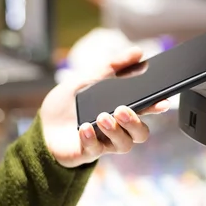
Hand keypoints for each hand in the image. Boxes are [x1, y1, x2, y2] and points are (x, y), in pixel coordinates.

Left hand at [40, 47, 169, 167]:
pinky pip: (98, 150)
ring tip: (101, 117)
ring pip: (125, 144)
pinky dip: (92, 138)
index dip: (157, 107)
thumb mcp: (88, 78)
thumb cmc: (69, 103)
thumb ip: (112, 66)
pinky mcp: (89, 153)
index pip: (146, 110)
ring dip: (115, 131)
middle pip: (141, 133)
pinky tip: (83, 128)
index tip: (162, 102)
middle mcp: (118, 128)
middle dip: (135, 122)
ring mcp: (105, 142)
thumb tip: (138, 52)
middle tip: (120, 109)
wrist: (43, 124)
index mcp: (121, 109)